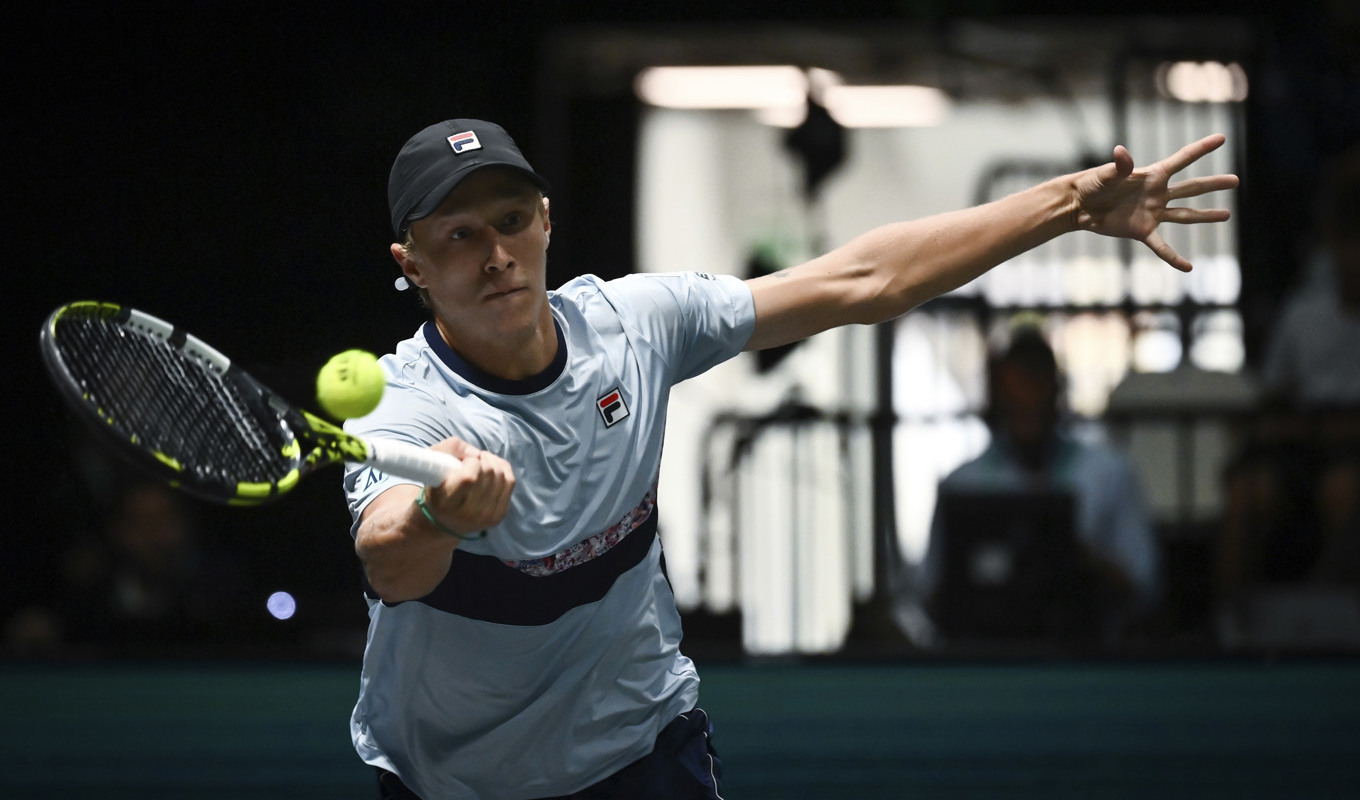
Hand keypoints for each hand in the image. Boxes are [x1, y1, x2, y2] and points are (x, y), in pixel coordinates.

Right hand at [422, 437, 515, 535]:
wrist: (444, 519)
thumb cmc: (437, 486)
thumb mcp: (433, 463)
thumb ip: (452, 448)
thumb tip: (478, 454)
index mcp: (446, 504)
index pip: (470, 478)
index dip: (471, 462)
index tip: (463, 462)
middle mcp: (467, 515)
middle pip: (489, 473)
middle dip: (481, 460)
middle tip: (472, 463)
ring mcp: (486, 517)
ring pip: (501, 475)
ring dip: (492, 462)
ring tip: (480, 465)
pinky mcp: (499, 515)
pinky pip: (510, 482)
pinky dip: (503, 469)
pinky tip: (492, 468)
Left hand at [1073, 133, 1238, 271]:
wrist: (1079, 206)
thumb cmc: (1092, 183)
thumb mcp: (1106, 174)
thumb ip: (1119, 166)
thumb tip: (1121, 152)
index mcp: (1152, 175)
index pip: (1182, 159)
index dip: (1202, 148)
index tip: (1221, 138)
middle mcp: (1158, 193)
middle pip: (1191, 188)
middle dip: (1213, 184)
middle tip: (1236, 180)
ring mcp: (1152, 213)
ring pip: (1185, 215)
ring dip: (1205, 216)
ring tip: (1226, 214)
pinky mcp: (1142, 230)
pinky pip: (1162, 246)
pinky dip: (1173, 257)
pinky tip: (1188, 267)